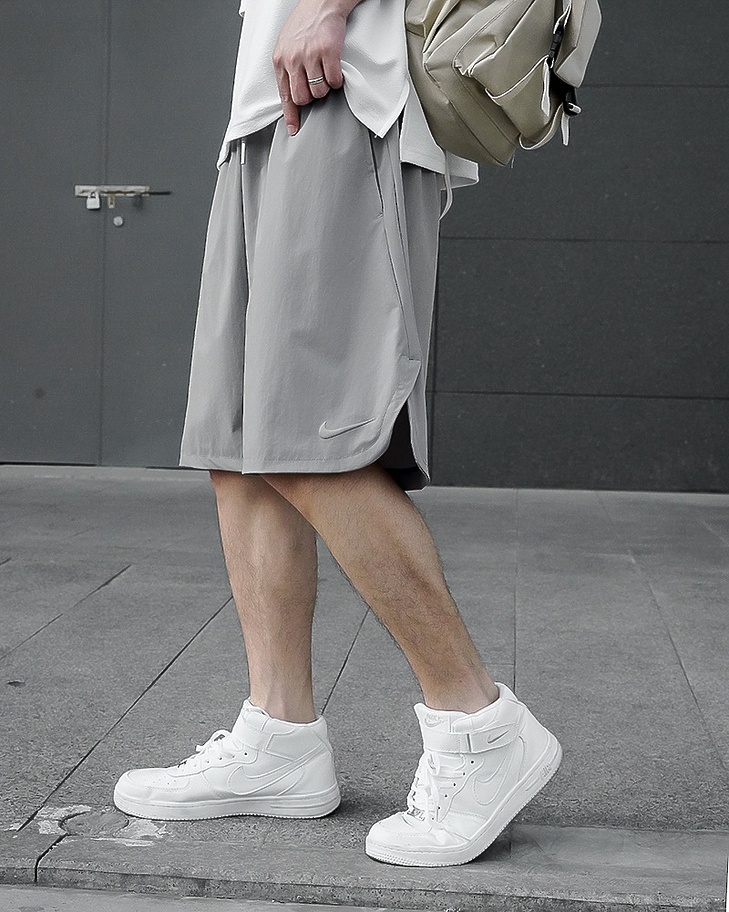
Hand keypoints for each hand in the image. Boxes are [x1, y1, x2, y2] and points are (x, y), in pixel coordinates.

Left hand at [272, 0, 347, 135]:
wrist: (321, 3)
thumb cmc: (305, 25)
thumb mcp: (287, 47)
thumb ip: (287, 69)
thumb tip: (293, 96)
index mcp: (280, 60)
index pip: (284, 95)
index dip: (290, 115)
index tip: (294, 129)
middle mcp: (293, 59)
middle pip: (302, 98)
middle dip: (311, 97)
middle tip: (316, 85)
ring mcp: (310, 56)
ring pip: (319, 92)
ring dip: (325, 87)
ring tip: (324, 72)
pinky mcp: (328, 53)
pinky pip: (333, 81)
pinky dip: (336, 79)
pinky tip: (334, 68)